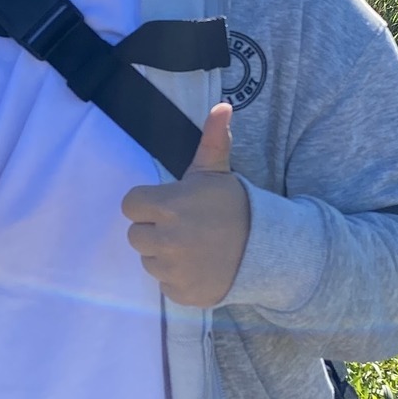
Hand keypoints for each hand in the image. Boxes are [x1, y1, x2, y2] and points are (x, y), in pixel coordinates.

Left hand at [122, 102, 250, 306]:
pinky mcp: (180, 293)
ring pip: (149, 261)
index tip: (168, 206)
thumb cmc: (235, 207)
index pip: (130, 205)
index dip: (146, 204)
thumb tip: (222, 105)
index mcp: (169, 205)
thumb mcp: (219, 173)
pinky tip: (199, 267)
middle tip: (183, 227)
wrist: (267, 249)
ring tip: (193, 247)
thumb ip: (212, 140)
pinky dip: (178, 279)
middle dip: (154, 230)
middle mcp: (166, 240)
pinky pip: (164, 285)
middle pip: (135, 235)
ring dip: (165, 256)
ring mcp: (173, 270)